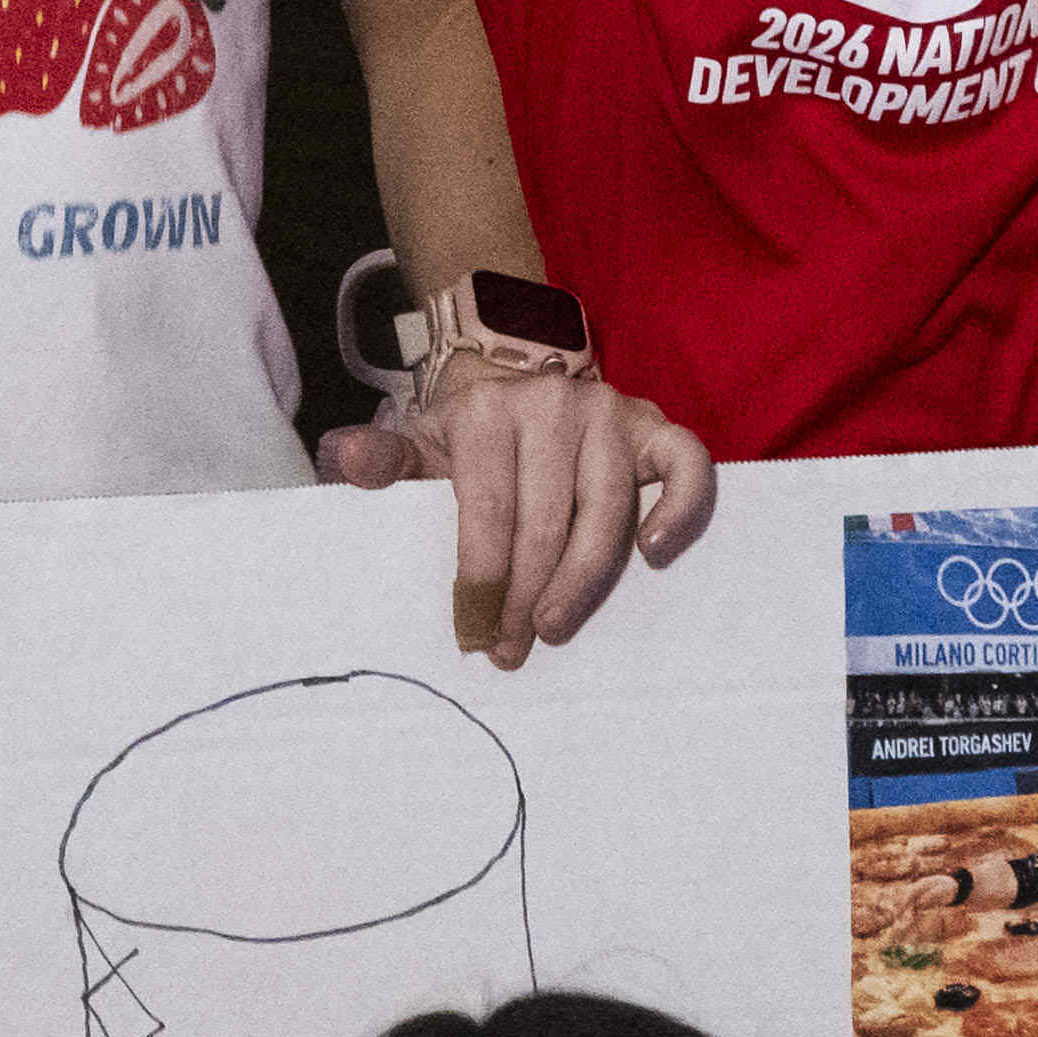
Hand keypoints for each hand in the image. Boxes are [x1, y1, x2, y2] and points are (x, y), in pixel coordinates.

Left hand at [317, 356, 714, 664]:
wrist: (519, 388)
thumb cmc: (468, 440)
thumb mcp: (418, 445)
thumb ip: (383, 461)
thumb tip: (350, 459)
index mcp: (486, 409)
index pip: (487, 510)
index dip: (480, 579)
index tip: (472, 634)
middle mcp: (551, 402)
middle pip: (545, 521)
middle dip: (525, 596)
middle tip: (509, 648)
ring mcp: (609, 412)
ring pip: (606, 510)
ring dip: (583, 581)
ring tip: (555, 627)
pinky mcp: (654, 426)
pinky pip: (687, 464)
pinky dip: (680, 508)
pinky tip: (655, 553)